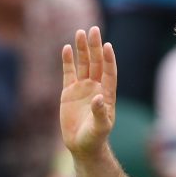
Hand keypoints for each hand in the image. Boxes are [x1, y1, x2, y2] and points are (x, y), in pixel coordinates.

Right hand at [61, 27, 116, 157]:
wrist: (82, 146)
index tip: (107, 46)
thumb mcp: (100, 127)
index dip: (108, 60)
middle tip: (93, 30)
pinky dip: (68, 61)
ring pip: (83, 64)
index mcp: (107, 94)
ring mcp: (83, 88)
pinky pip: (69, 73)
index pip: (109, 72)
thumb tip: (99, 98)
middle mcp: (96, 88)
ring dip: (82, 49)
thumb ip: (100, 113)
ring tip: (80, 33)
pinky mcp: (69, 92)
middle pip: (96, 63)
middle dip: (95, 47)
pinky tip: (67, 48)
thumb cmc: (95, 138)